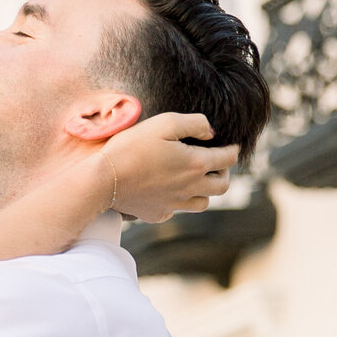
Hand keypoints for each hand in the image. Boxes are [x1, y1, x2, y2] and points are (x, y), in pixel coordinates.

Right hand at [101, 114, 237, 223]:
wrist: (103, 180)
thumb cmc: (132, 147)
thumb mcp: (164, 122)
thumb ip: (194, 123)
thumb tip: (210, 132)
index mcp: (196, 164)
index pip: (228, 158)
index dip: (232, 149)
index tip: (231, 145)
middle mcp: (190, 188)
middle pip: (222, 187)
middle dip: (224, 173)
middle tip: (216, 164)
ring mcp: (174, 204)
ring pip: (203, 203)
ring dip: (204, 191)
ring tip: (194, 179)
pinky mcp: (158, 214)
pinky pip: (176, 210)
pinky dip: (178, 202)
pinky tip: (168, 191)